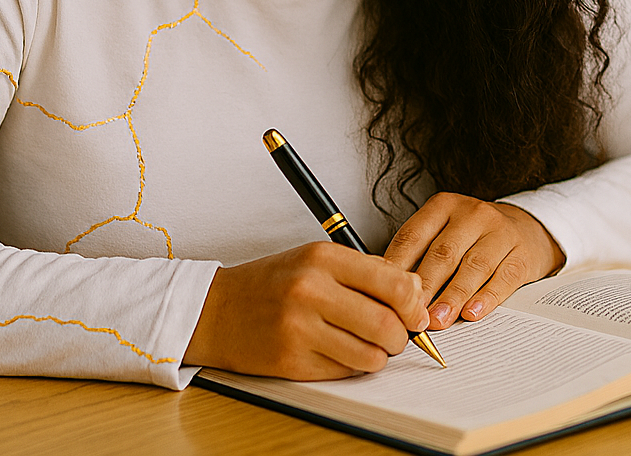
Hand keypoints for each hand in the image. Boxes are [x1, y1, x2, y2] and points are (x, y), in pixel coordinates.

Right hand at [183, 241, 428, 378]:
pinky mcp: (292, 361)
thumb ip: (368, 272)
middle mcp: (311, 289)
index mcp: (322, 258)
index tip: (414, 313)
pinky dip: (351, 367)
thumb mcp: (316, 260)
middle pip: (388, 325)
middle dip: (400, 337)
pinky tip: (336, 352)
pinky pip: (345, 372)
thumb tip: (415, 292)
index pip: (394, 284)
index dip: (414, 305)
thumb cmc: (271, 284)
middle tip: (393, 336)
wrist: (215, 310)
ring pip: (371, 356)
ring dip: (378, 356)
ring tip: (364, 345)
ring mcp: (300, 328)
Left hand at [383, 193, 563, 330]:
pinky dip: (486, 298)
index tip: (386, 292)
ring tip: (438, 320)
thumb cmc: (474, 235)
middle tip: (411, 313)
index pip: (414, 235)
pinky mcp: (523, 254)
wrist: (527, 227)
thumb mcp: (444, 231)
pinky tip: (472, 313)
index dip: (398, 266)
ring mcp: (501, 233)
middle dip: (426, 287)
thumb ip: (419, 254)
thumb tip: (390, 289)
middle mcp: (473, 214)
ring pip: (473, 266)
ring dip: (453, 297)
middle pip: (443, 253)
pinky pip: (503, 278)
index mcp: (444, 206)